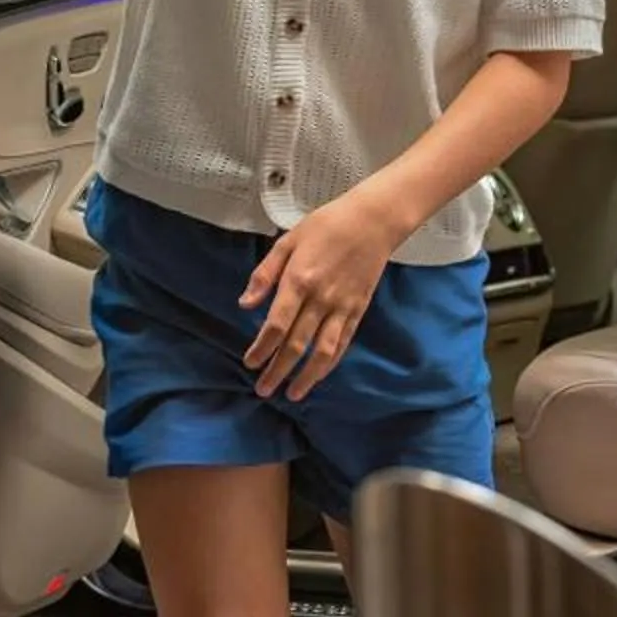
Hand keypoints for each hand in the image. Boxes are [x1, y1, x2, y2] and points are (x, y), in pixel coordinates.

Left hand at [238, 195, 401, 399]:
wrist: (372, 222)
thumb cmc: (325, 226)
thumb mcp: (288, 241)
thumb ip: (265, 274)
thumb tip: (245, 304)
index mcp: (299, 280)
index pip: (276, 324)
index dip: (262, 348)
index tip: (250, 363)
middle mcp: (320, 299)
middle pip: (296, 344)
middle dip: (278, 370)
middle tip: (263, 390)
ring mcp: (342, 307)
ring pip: (322, 352)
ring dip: (306, 377)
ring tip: (291, 394)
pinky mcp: (358, 311)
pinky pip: (342, 344)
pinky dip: (329, 364)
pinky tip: (318, 376)